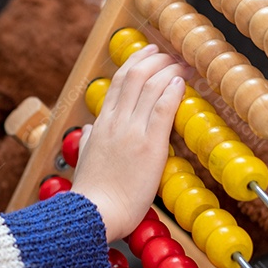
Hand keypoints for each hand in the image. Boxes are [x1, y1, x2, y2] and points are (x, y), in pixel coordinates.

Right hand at [71, 44, 188, 241]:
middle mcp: (115, 122)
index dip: (136, 64)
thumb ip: (87, 141)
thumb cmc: (91, 194)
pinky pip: (162, 107)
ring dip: (169, 70)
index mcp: (100, 125)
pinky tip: (183, 83)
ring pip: (150, 86)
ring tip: (183, 66)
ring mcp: (131, 131)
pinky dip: (173, 90)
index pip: (117, 83)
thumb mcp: (84, 160)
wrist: (95, 213)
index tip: (150, 54)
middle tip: (170, 55)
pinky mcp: (149, 145)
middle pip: (135, 76)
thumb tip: (88, 129)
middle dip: (155, 60)